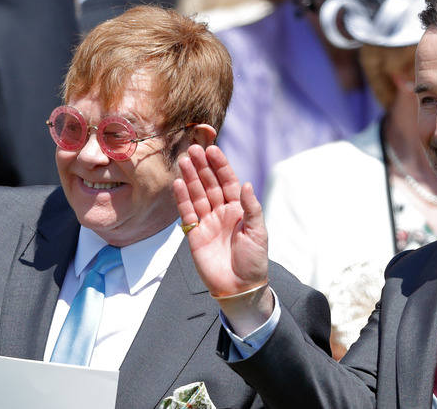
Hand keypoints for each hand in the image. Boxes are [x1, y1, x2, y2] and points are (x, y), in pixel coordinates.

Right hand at [174, 145, 271, 331]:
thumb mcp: (258, 232)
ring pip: (197, 195)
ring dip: (190, 178)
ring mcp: (207, 222)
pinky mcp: (194, 234)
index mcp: (239, 209)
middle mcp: (222, 212)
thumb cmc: (254, 260)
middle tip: (193, 149)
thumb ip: (251, 208)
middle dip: (202, 167)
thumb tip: (246, 184)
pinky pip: (187, 213)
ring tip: (183, 161)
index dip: (220, 166)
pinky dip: (182, 199)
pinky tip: (178, 184)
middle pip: (210, 184)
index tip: (213, 149)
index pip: (228, 182)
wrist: (240, 287)